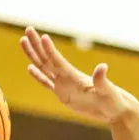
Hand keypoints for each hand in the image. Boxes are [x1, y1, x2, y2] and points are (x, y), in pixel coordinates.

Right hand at [20, 28, 138, 125]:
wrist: (115, 110)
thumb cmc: (114, 101)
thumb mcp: (108, 91)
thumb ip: (102, 80)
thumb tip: (103, 66)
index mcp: (74, 75)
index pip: (58, 60)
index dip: (49, 49)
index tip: (43, 36)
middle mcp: (66, 77)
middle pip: (47, 58)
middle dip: (36, 44)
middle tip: (28, 29)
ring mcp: (63, 85)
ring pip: (44, 67)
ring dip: (33, 55)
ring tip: (23, 41)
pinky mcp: (63, 94)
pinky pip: (47, 83)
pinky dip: (38, 76)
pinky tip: (30, 68)